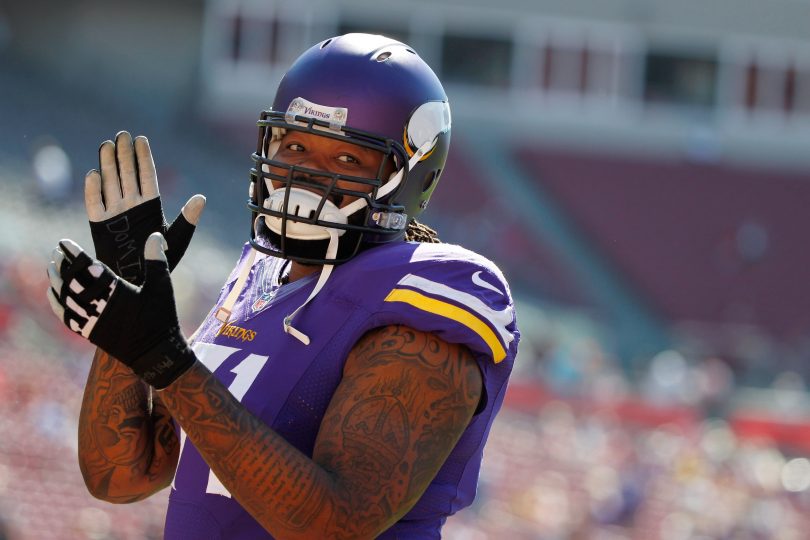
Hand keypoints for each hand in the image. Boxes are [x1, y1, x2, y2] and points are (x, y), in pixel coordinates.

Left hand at [46, 234, 196, 388]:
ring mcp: (92, 321)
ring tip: (51, 268)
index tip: (64, 243)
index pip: (87, 268)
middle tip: (55, 252)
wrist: (156, 354)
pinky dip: (56, 303)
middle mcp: (99, 305)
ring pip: (65, 298)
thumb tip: (155, 235)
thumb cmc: (161, 318)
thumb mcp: (162, 287)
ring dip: (56, 282)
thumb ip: (156, 261)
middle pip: (71, 282)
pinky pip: (65, 316)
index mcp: (115, 291)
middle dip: (61, 265)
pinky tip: (52, 293)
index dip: (73, 254)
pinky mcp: (89, 333)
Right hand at [87, 131, 205, 283]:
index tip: (141, 139)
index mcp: (151, 205)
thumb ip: (188, 218)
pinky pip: (94, 204)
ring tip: (106, 145)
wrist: (139, 279)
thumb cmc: (161, 260)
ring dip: (108, 164)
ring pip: (109, 183)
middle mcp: (131, 205)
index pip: (146, 176)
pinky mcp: (99, 224)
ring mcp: (114, 213)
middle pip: (126, 175)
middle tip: (121, 135)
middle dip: (124, 155)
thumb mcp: (178, 237)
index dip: (143, 158)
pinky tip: (94, 174)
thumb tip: (201, 198)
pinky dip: (93, 190)